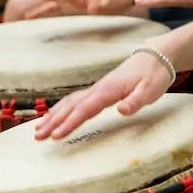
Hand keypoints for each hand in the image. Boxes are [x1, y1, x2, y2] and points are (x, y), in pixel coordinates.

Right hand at [34, 50, 172, 139]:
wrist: (155, 56)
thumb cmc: (154, 75)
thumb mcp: (151, 90)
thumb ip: (135, 101)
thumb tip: (121, 111)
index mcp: (109, 90)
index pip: (85, 109)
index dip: (70, 123)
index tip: (56, 136)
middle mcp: (98, 89)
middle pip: (71, 106)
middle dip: (53, 121)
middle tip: (37, 136)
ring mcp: (97, 89)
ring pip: (70, 102)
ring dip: (53, 116)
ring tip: (38, 130)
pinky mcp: (99, 90)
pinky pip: (75, 100)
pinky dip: (61, 109)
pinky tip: (53, 116)